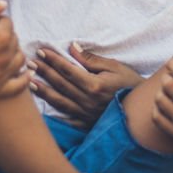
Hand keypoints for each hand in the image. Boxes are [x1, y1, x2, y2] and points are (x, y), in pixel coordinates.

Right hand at [0, 0, 27, 98]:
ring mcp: (0, 76)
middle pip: (14, 40)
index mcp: (2, 37)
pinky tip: (27, 73)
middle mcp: (5, 58)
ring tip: (0, 50)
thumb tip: (4, 6)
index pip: (7, 22)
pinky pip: (18, 86)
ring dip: (13, 53)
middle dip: (2, 36)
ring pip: (18, 60)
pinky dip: (24, 79)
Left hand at [28, 42, 142, 127]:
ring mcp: (86, 114)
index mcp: (94, 85)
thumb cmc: (129, 83)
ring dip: (43, 91)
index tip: (42, 51)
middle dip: (44, 72)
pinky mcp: (87, 123)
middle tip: (30, 62)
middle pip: (60, 84)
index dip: (53, 60)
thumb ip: (92, 60)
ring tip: (30, 82)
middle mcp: (87, 101)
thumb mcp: (114, 67)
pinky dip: (54, 112)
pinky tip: (43, 106)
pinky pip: (67, 118)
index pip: (68, 70)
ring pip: (59, 101)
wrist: (142, 109)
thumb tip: (72, 48)